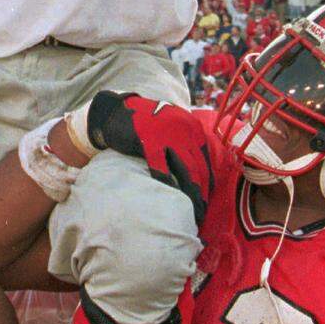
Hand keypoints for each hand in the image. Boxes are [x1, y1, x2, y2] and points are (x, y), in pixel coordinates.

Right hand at [82, 91, 209, 224]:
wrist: (116, 110)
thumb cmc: (145, 123)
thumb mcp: (171, 126)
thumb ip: (185, 142)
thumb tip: (196, 172)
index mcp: (192, 127)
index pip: (206, 160)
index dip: (208, 182)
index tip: (206, 200)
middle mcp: (185, 130)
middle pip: (199, 168)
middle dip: (201, 193)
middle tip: (201, 212)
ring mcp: (167, 135)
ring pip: (186, 169)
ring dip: (191, 193)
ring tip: (193, 211)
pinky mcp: (149, 140)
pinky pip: (162, 166)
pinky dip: (168, 183)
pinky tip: (172, 197)